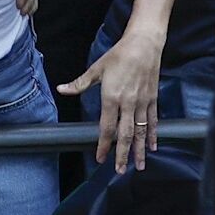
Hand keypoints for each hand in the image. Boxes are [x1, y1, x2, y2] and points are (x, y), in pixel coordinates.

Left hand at [57, 30, 162, 172]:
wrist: (143, 44)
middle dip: (123, 155)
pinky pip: (152, 121)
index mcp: (112, 98)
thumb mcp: (96, 68)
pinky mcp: (152, 99)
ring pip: (140, 132)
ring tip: (138, 166)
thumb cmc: (119, 55)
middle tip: (120, 170)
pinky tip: (152, 147)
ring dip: (139, 150)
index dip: (103, 145)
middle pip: (125, 135)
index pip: (107, 128)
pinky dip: (152, 135)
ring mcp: (141, 103)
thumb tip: (61, 89)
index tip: (101, 158)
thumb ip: (79, 83)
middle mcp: (128, 104)